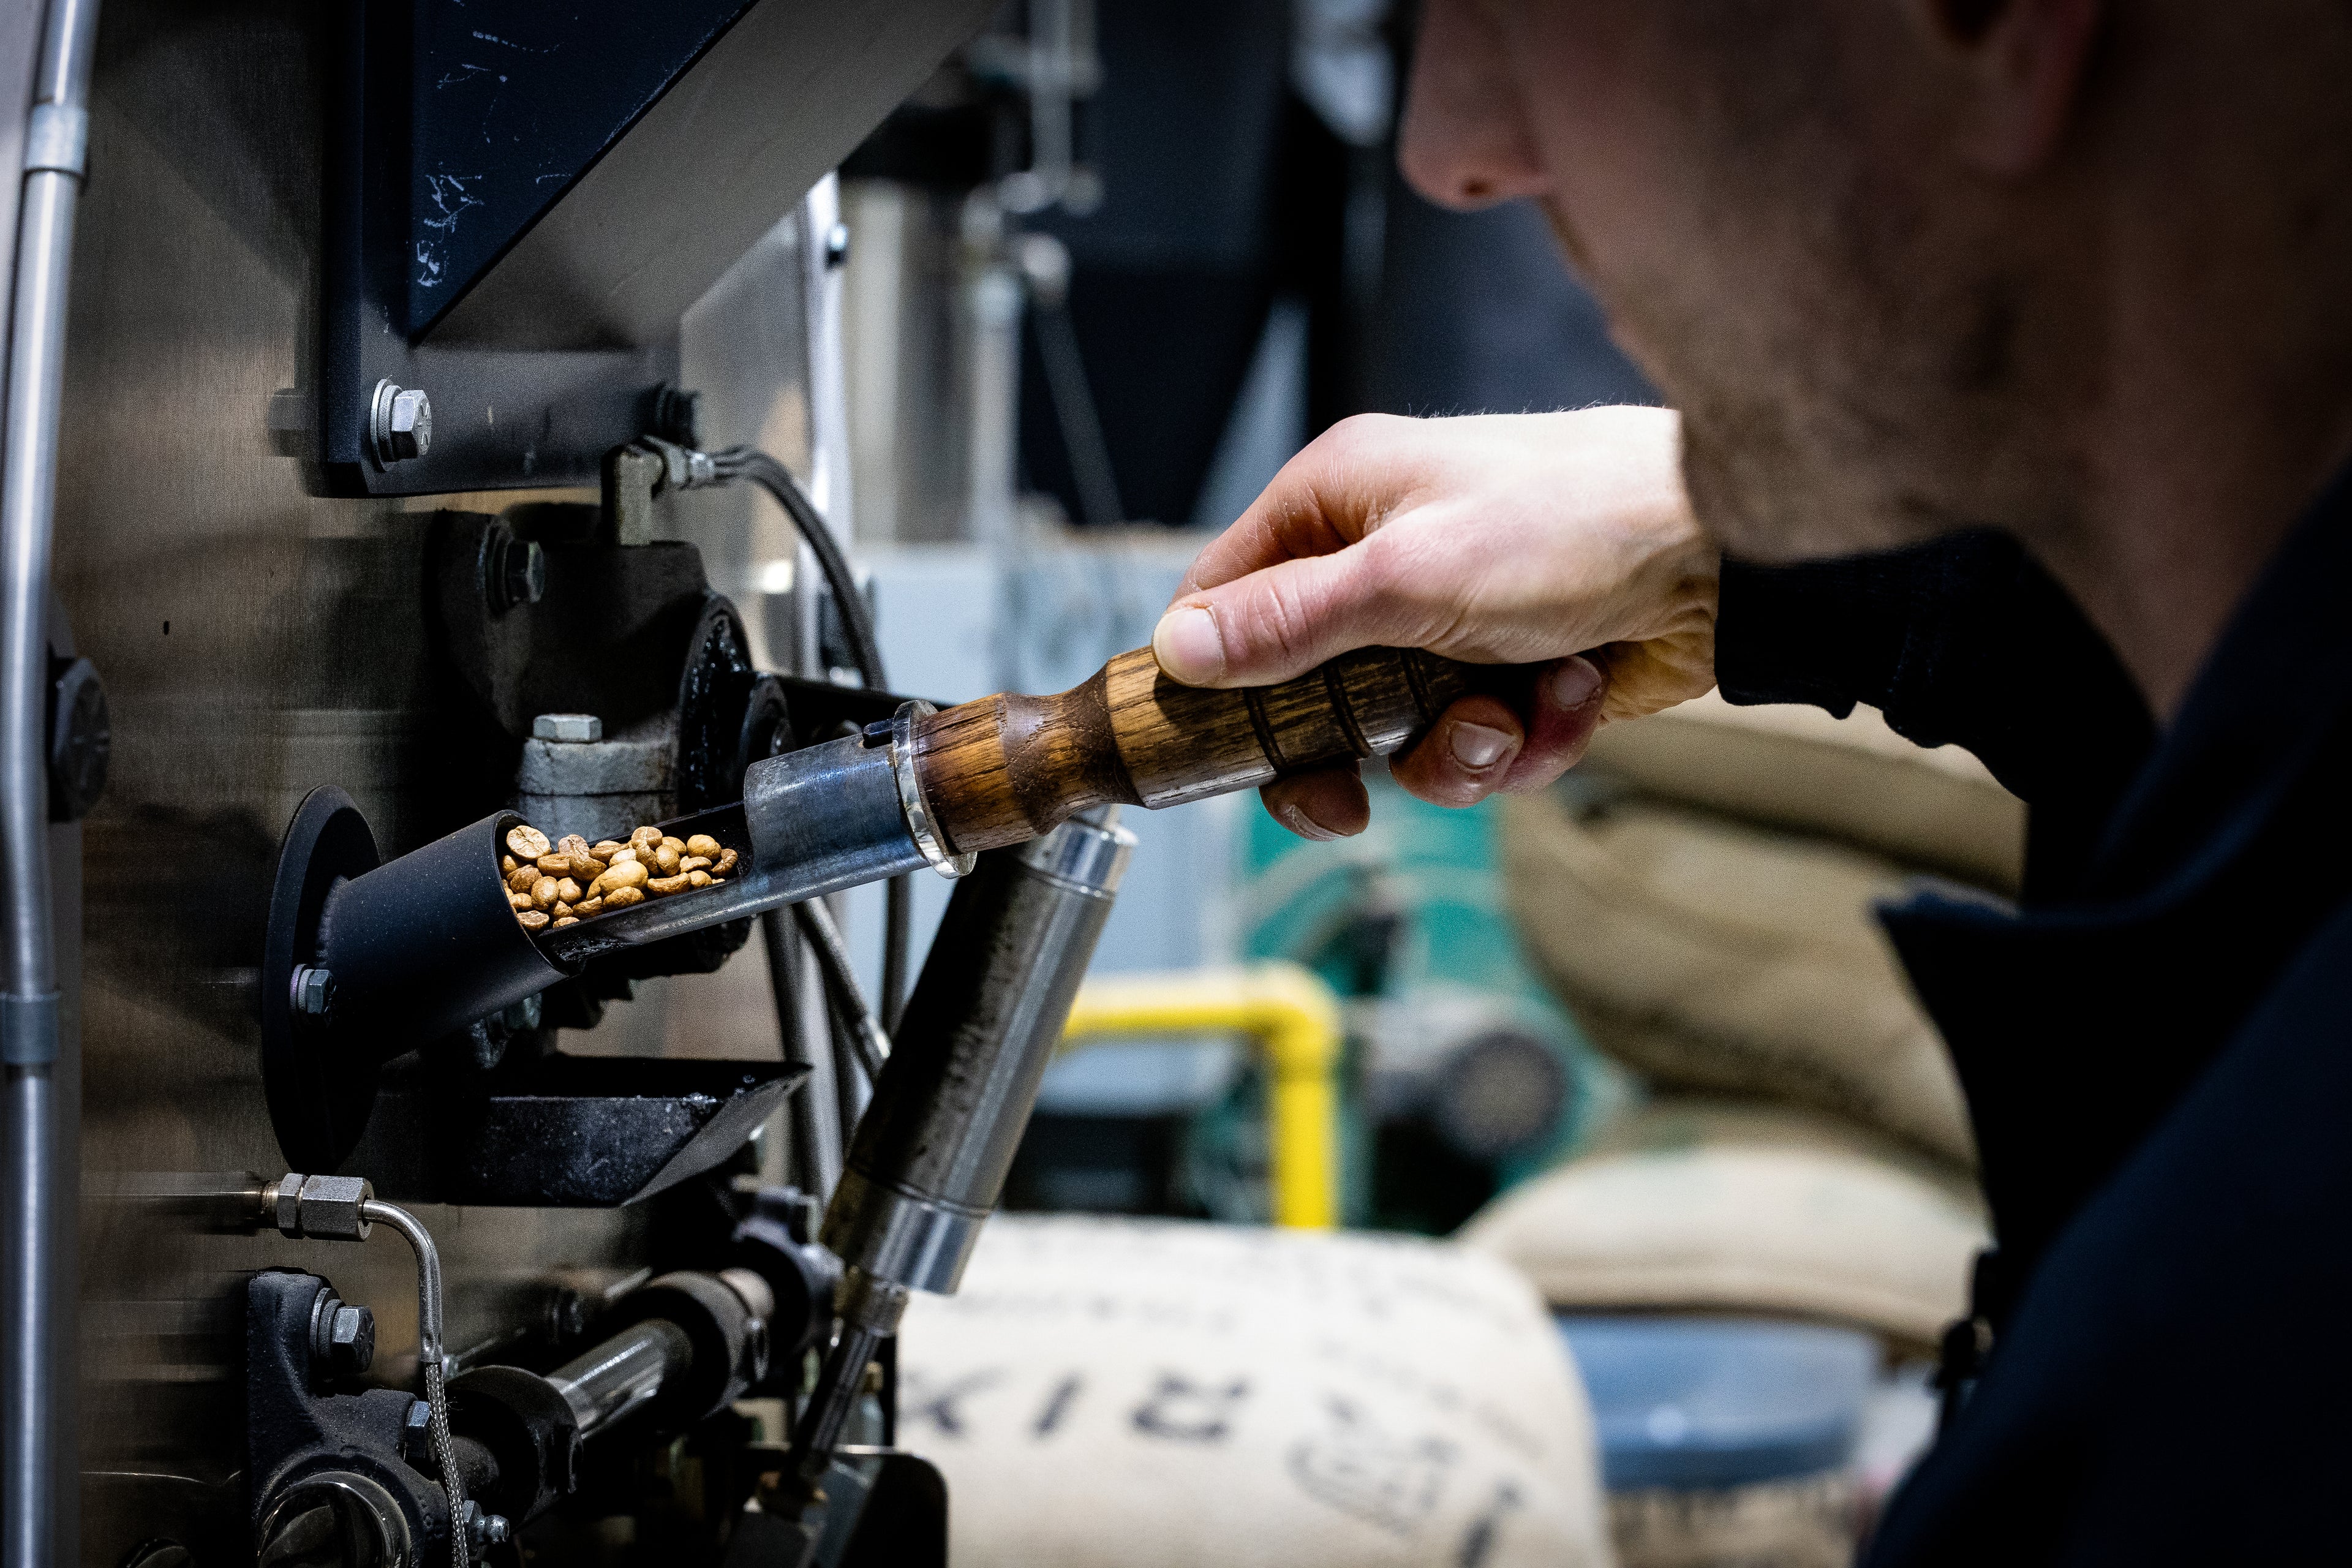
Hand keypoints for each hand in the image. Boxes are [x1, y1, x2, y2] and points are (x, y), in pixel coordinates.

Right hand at [1153, 407, 1718, 837]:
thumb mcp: (1406, 576)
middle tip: (1352, 801)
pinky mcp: (1515, 669)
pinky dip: (1529, 739)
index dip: (1219, 680)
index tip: (1233, 751)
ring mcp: (1452, 619)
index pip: (1226, 597)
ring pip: (1400, 733)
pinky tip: (1573, 698)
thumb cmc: (1570, 525)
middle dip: (1352, 748)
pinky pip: (1482, 741)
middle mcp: (1384, 556)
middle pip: (1307, 690)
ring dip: (1458, 749)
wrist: (1730, 556)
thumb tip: (1177, 650)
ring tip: (1514, 717)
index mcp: (1337, 501)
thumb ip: (1288, 621)